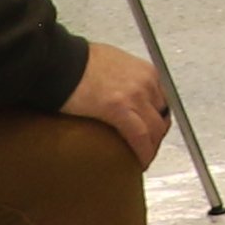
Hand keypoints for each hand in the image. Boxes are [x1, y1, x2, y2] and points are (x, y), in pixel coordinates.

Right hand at [59, 40, 173, 170]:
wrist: (61, 61)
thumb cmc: (78, 62)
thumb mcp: (112, 63)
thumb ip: (123, 78)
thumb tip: (118, 93)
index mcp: (145, 71)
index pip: (162, 101)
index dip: (158, 120)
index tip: (151, 132)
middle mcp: (146, 82)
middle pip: (161, 116)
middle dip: (156, 136)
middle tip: (145, 148)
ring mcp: (135, 95)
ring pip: (155, 129)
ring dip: (151, 147)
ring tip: (142, 159)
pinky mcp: (119, 109)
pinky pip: (139, 136)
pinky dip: (143, 152)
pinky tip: (140, 162)